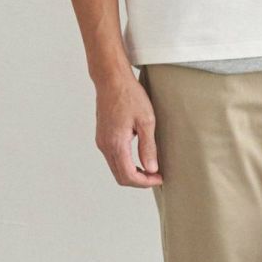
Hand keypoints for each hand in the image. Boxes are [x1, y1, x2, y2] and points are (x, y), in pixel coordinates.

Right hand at [95, 71, 162, 185]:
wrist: (111, 79)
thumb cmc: (129, 95)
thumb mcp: (146, 120)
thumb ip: (148, 147)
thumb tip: (151, 169)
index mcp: (116, 144)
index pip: (128, 175)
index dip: (145, 182)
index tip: (159, 177)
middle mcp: (105, 146)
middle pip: (120, 176)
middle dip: (139, 181)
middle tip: (156, 175)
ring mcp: (101, 141)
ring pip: (116, 168)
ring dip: (132, 173)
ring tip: (150, 168)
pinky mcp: (102, 136)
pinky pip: (113, 158)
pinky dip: (125, 164)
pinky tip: (138, 158)